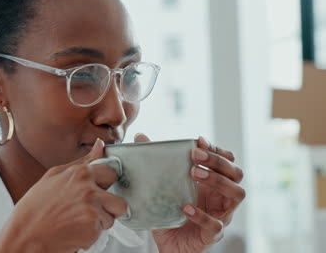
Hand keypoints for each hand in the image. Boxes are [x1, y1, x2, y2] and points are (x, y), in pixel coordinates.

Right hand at [0, 139, 126, 252]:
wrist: (24, 236)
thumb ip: (83, 161)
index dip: (104, 184)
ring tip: (77, 221)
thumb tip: (101, 145)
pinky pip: (100, 232)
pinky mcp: (92, 230)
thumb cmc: (35, 207)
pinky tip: (73, 231)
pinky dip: (89, 235)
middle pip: (119, 201)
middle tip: (88, 210)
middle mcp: (89, 190)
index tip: (97, 190)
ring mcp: (92, 210)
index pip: (111, 173)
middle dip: (109, 207)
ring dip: (99, 222)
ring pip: (111, 218)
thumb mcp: (54, 175)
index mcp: (80, 173)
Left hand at [134, 133, 245, 252]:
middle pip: (236, 173)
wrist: (168, 244)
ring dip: (218, 181)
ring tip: (194, 174)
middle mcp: (221, 196)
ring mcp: (221, 215)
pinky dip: (202, 215)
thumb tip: (140, 135)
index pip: (227, 160)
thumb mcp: (163, 184)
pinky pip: (216, 225)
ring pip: (237, 194)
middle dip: (218, 161)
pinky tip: (186, 207)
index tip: (197, 142)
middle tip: (195, 156)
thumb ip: (156, 160)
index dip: (216, 149)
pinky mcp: (212, 234)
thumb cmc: (170, 211)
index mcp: (213, 182)